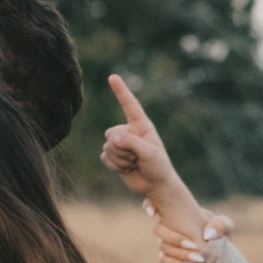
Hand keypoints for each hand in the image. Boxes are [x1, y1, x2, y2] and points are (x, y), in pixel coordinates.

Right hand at [98, 75, 181, 199]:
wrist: (155, 185)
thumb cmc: (158, 166)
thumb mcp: (149, 153)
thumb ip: (131, 142)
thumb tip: (111, 138)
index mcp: (141, 125)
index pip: (130, 105)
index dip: (121, 91)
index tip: (113, 77)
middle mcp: (129, 132)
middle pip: (111, 133)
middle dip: (122, 149)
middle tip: (137, 158)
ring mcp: (120, 144)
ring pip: (108, 147)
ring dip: (121, 160)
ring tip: (134, 164)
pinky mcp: (113, 156)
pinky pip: (104, 158)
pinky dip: (115, 166)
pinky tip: (127, 169)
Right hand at [148, 205, 231, 262]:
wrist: (219, 254)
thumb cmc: (220, 235)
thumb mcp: (226, 227)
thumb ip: (221, 224)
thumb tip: (207, 233)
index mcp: (181, 214)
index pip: (158, 203)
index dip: (150, 204)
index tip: (153, 213)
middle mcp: (171, 226)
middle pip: (158, 229)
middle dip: (173, 238)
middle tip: (194, 245)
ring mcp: (168, 242)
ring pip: (162, 246)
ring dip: (179, 253)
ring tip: (198, 258)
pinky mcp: (170, 256)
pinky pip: (164, 260)